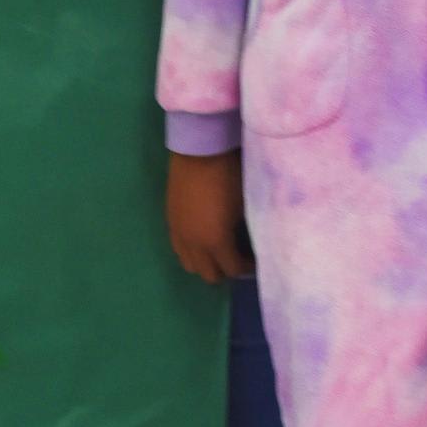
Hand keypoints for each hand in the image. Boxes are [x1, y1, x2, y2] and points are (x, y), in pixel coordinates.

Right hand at [166, 148, 253, 283]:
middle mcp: (194, 245)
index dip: (246, 268)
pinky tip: (202, 239)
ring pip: (190, 265)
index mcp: (216, 242)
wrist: (200, 152)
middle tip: (238, 258)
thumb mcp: (245, 208)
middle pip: (209, 275)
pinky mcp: (170, 222)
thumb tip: (250, 244)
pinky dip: (191, 252)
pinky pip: (179, 249)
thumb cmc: (229, 177)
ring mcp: (178, 234)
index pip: (232, 269)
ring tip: (219, 251)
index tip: (255, 260)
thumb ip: (246, 233)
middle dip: (226, 271)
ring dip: (206, 264)